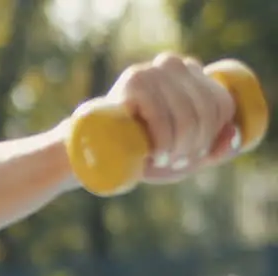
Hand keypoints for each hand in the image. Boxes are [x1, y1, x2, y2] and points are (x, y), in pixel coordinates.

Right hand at [104, 52, 241, 183]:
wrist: (88, 147)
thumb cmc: (137, 150)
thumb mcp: (182, 154)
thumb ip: (214, 149)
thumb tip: (234, 134)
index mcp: (190, 73)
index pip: (220, 103)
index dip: (213, 135)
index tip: (193, 157)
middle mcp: (173, 64)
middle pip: (204, 110)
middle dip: (195, 145)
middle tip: (176, 164)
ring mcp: (152, 70)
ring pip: (185, 115)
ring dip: (179, 146)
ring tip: (165, 163)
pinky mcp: (133, 82)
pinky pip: (161, 115)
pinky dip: (162, 140)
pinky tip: (155, 154)